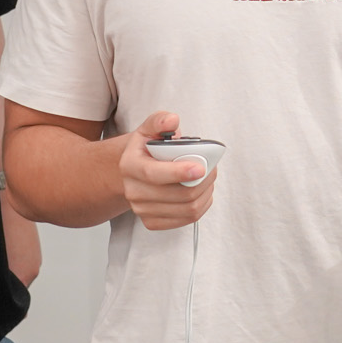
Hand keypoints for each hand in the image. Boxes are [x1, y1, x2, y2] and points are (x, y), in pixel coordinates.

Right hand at [119, 111, 217, 230]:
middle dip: (202, 182)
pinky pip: (186, 219)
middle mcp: (132, 190)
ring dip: (205, 193)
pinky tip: (202, 192)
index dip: (179, 172)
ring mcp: (141, 209)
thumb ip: (161, 121)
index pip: (154, 174)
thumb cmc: (147, 148)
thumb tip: (172, 120)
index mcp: (129, 165)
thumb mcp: (150, 128)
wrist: (137, 170)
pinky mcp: (152, 222)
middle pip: (177, 195)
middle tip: (211, 168)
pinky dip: (202, 205)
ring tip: (208, 178)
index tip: (201, 168)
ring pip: (186, 208)